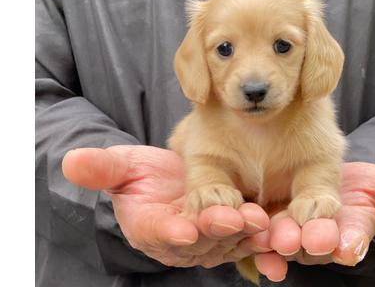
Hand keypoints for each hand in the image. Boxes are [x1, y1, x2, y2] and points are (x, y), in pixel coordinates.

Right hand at [62, 145, 269, 267]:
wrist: (172, 181)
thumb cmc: (144, 175)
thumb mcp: (122, 168)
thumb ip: (103, 169)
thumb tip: (71, 161)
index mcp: (150, 227)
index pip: (157, 232)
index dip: (168, 232)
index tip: (182, 228)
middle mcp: (181, 241)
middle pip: (198, 240)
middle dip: (215, 230)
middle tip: (232, 218)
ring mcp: (208, 242)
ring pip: (227, 242)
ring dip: (244, 235)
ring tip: (260, 222)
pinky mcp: (232, 236)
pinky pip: (247, 239)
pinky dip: (260, 236)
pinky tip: (276, 226)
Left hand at [255, 162, 374, 280]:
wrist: (318, 175)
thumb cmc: (357, 186)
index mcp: (346, 232)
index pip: (350, 241)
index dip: (350, 243)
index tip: (347, 244)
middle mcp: (317, 240)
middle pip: (312, 244)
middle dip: (309, 242)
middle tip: (306, 238)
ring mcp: (289, 235)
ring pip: (281, 241)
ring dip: (274, 241)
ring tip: (270, 235)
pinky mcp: (263, 226)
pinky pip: (254, 234)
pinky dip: (249, 235)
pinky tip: (243, 229)